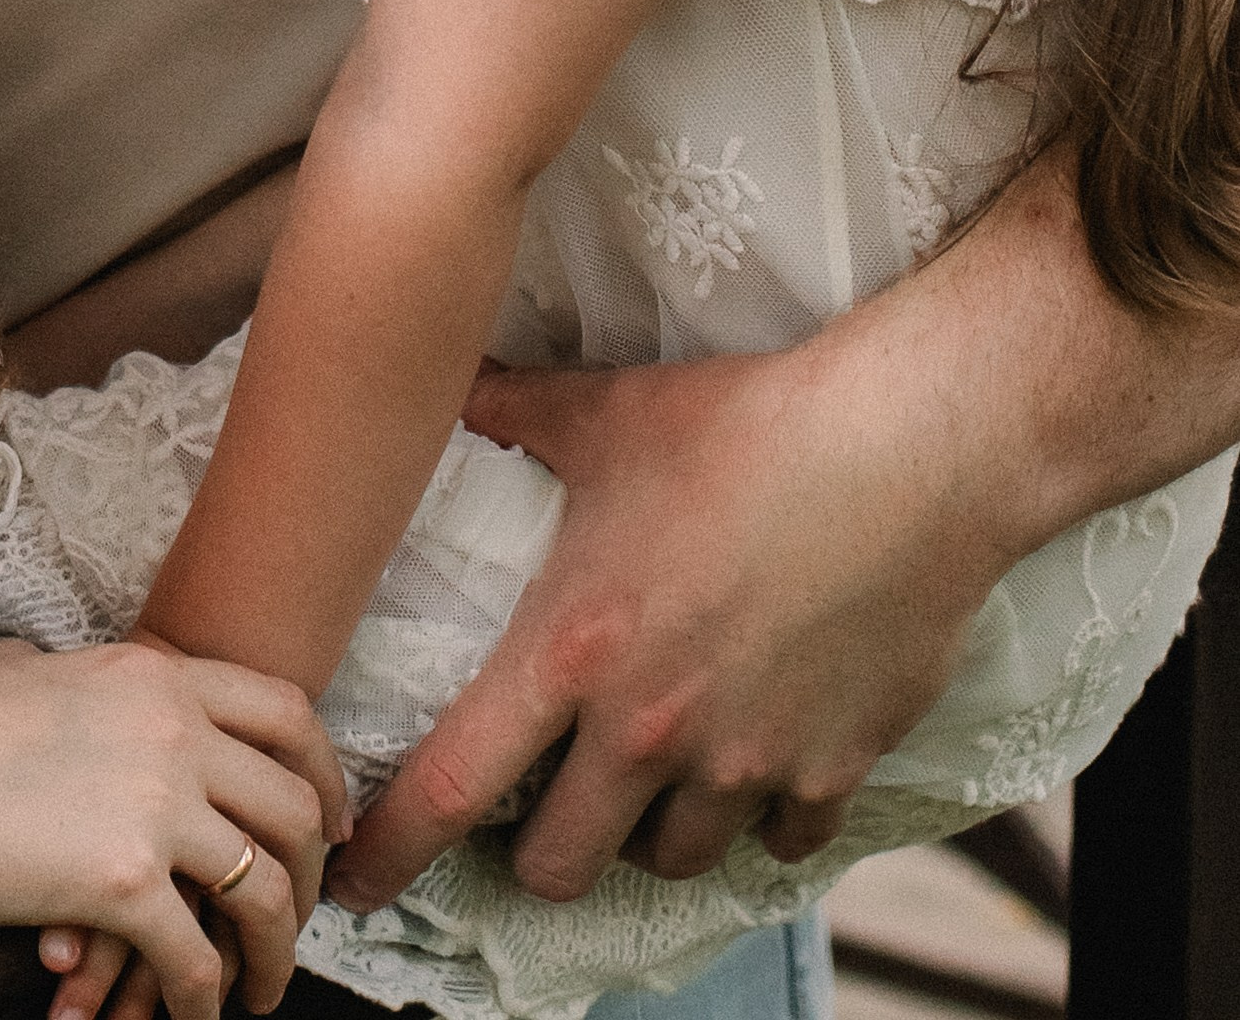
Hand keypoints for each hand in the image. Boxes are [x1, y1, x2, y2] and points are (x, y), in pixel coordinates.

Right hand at [0, 640, 343, 1019]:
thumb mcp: (19, 674)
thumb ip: (73, 684)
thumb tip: (62, 682)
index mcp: (152, 673)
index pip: (285, 712)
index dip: (322, 773)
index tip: (327, 821)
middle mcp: (171, 728)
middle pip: (291, 807)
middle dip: (308, 877)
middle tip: (297, 920)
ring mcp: (153, 802)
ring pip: (262, 888)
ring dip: (273, 951)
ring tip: (259, 988)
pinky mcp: (121, 880)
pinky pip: (197, 955)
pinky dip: (206, 995)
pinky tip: (195, 1013)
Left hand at [329, 343, 1006, 911]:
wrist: (905, 452)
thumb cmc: (746, 425)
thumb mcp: (606, 412)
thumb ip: (512, 412)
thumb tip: (441, 382)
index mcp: (572, 650)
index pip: (451, 785)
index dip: (390, 847)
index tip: (352, 877)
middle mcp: (648, 729)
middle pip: (557, 862)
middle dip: (535, 850)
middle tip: (539, 808)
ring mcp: (744, 762)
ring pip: (668, 860)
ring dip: (648, 830)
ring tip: (651, 774)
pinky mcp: (831, 771)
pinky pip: (778, 843)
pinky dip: (760, 818)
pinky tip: (756, 758)